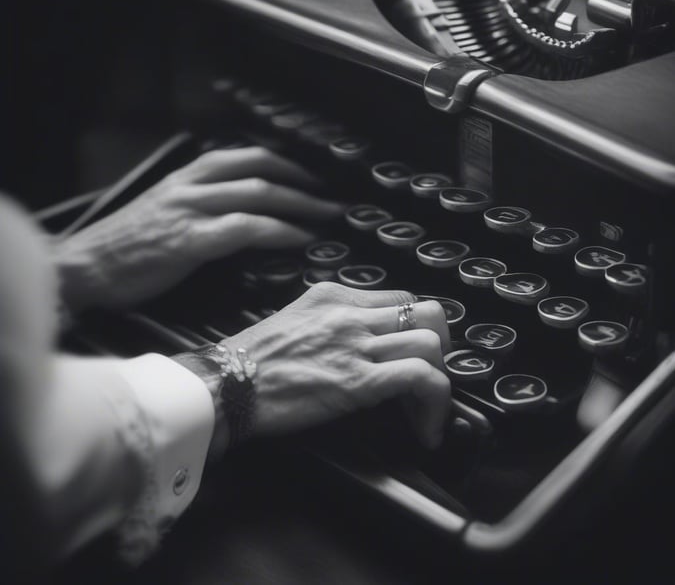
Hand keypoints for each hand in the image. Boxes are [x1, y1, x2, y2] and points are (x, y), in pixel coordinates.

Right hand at [53, 147, 343, 309]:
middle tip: (332, 196)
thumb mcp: (165, 211)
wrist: (85, 268)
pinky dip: (279, 231)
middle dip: (302, 181)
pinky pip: (246, 228)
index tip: (311, 176)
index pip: (245, 156)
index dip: (284, 163)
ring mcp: (190, 210)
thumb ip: (199, 203)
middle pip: (260, 169)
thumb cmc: (126, 247)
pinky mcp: (190, 240)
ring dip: (301, 204)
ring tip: (329, 216)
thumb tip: (239, 209)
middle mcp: (192, 185)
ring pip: (258, 194)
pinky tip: (301, 238)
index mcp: (187, 177)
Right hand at [226, 282, 452, 448]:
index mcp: (335, 295)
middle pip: (427, 312)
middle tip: (432, 374)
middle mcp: (351, 313)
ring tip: (428, 407)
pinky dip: (435, 405)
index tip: (414, 353)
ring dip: (441, 380)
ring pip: (431, 343)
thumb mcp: (293, 320)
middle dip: (442, 346)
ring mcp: (356, 344)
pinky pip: (421, 378)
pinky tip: (425, 429)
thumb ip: (329, 321)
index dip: (416, 327)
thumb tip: (355, 340)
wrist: (225, 384)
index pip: (399, 297)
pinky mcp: (358, 380)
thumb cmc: (250, 360)